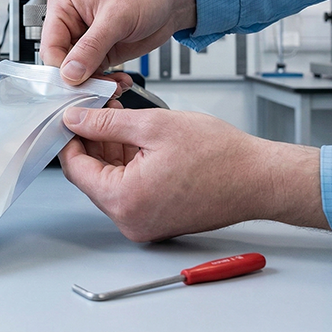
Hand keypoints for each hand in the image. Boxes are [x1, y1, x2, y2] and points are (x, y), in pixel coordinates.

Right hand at [40, 0, 196, 84]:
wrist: (171, 1)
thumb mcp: (116, 18)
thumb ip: (91, 47)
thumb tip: (70, 72)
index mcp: (64, 7)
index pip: (50, 47)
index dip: (62, 69)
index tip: (77, 83)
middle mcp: (70, 26)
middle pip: (61, 65)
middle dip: (80, 81)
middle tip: (98, 90)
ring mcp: (84, 43)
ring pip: (77, 76)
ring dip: (95, 86)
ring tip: (114, 87)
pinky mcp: (99, 56)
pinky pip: (94, 78)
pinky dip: (106, 85)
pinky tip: (119, 83)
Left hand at [59, 106, 327, 241]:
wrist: (260, 178)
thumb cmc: (221, 156)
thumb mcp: (153, 125)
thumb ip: (106, 123)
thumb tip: (75, 119)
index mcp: (124, 199)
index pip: (75, 167)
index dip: (70, 136)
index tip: (72, 114)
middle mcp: (130, 220)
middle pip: (92, 176)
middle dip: (93, 140)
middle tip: (100, 108)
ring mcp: (144, 223)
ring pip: (111, 181)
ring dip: (112, 150)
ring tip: (123, 116)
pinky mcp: (157, 219)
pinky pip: (130, 190)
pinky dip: (130, 164)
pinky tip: (139, 138)